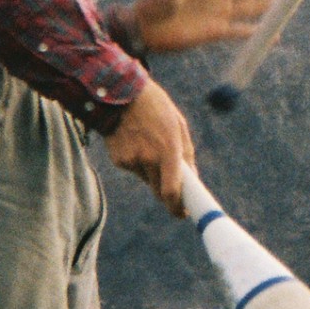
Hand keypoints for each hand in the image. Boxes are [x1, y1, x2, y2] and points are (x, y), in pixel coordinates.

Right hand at [105, 78, 193, 215]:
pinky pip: (134, 169)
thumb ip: (186, 153)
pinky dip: (139, 162)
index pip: (171, 190)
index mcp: (168, 149)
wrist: (120, 94)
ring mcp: (131, 160)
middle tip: (176, 192)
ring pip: (147, 179)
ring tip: (151, 144)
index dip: (177, 207)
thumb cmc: (156, 108)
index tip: (184, 214)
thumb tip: (191, 178)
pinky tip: (136, 142)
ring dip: (153, 172)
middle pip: (159, 191)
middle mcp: (149, 158)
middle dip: (168, 194)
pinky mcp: (118, 160)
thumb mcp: (178, 125)